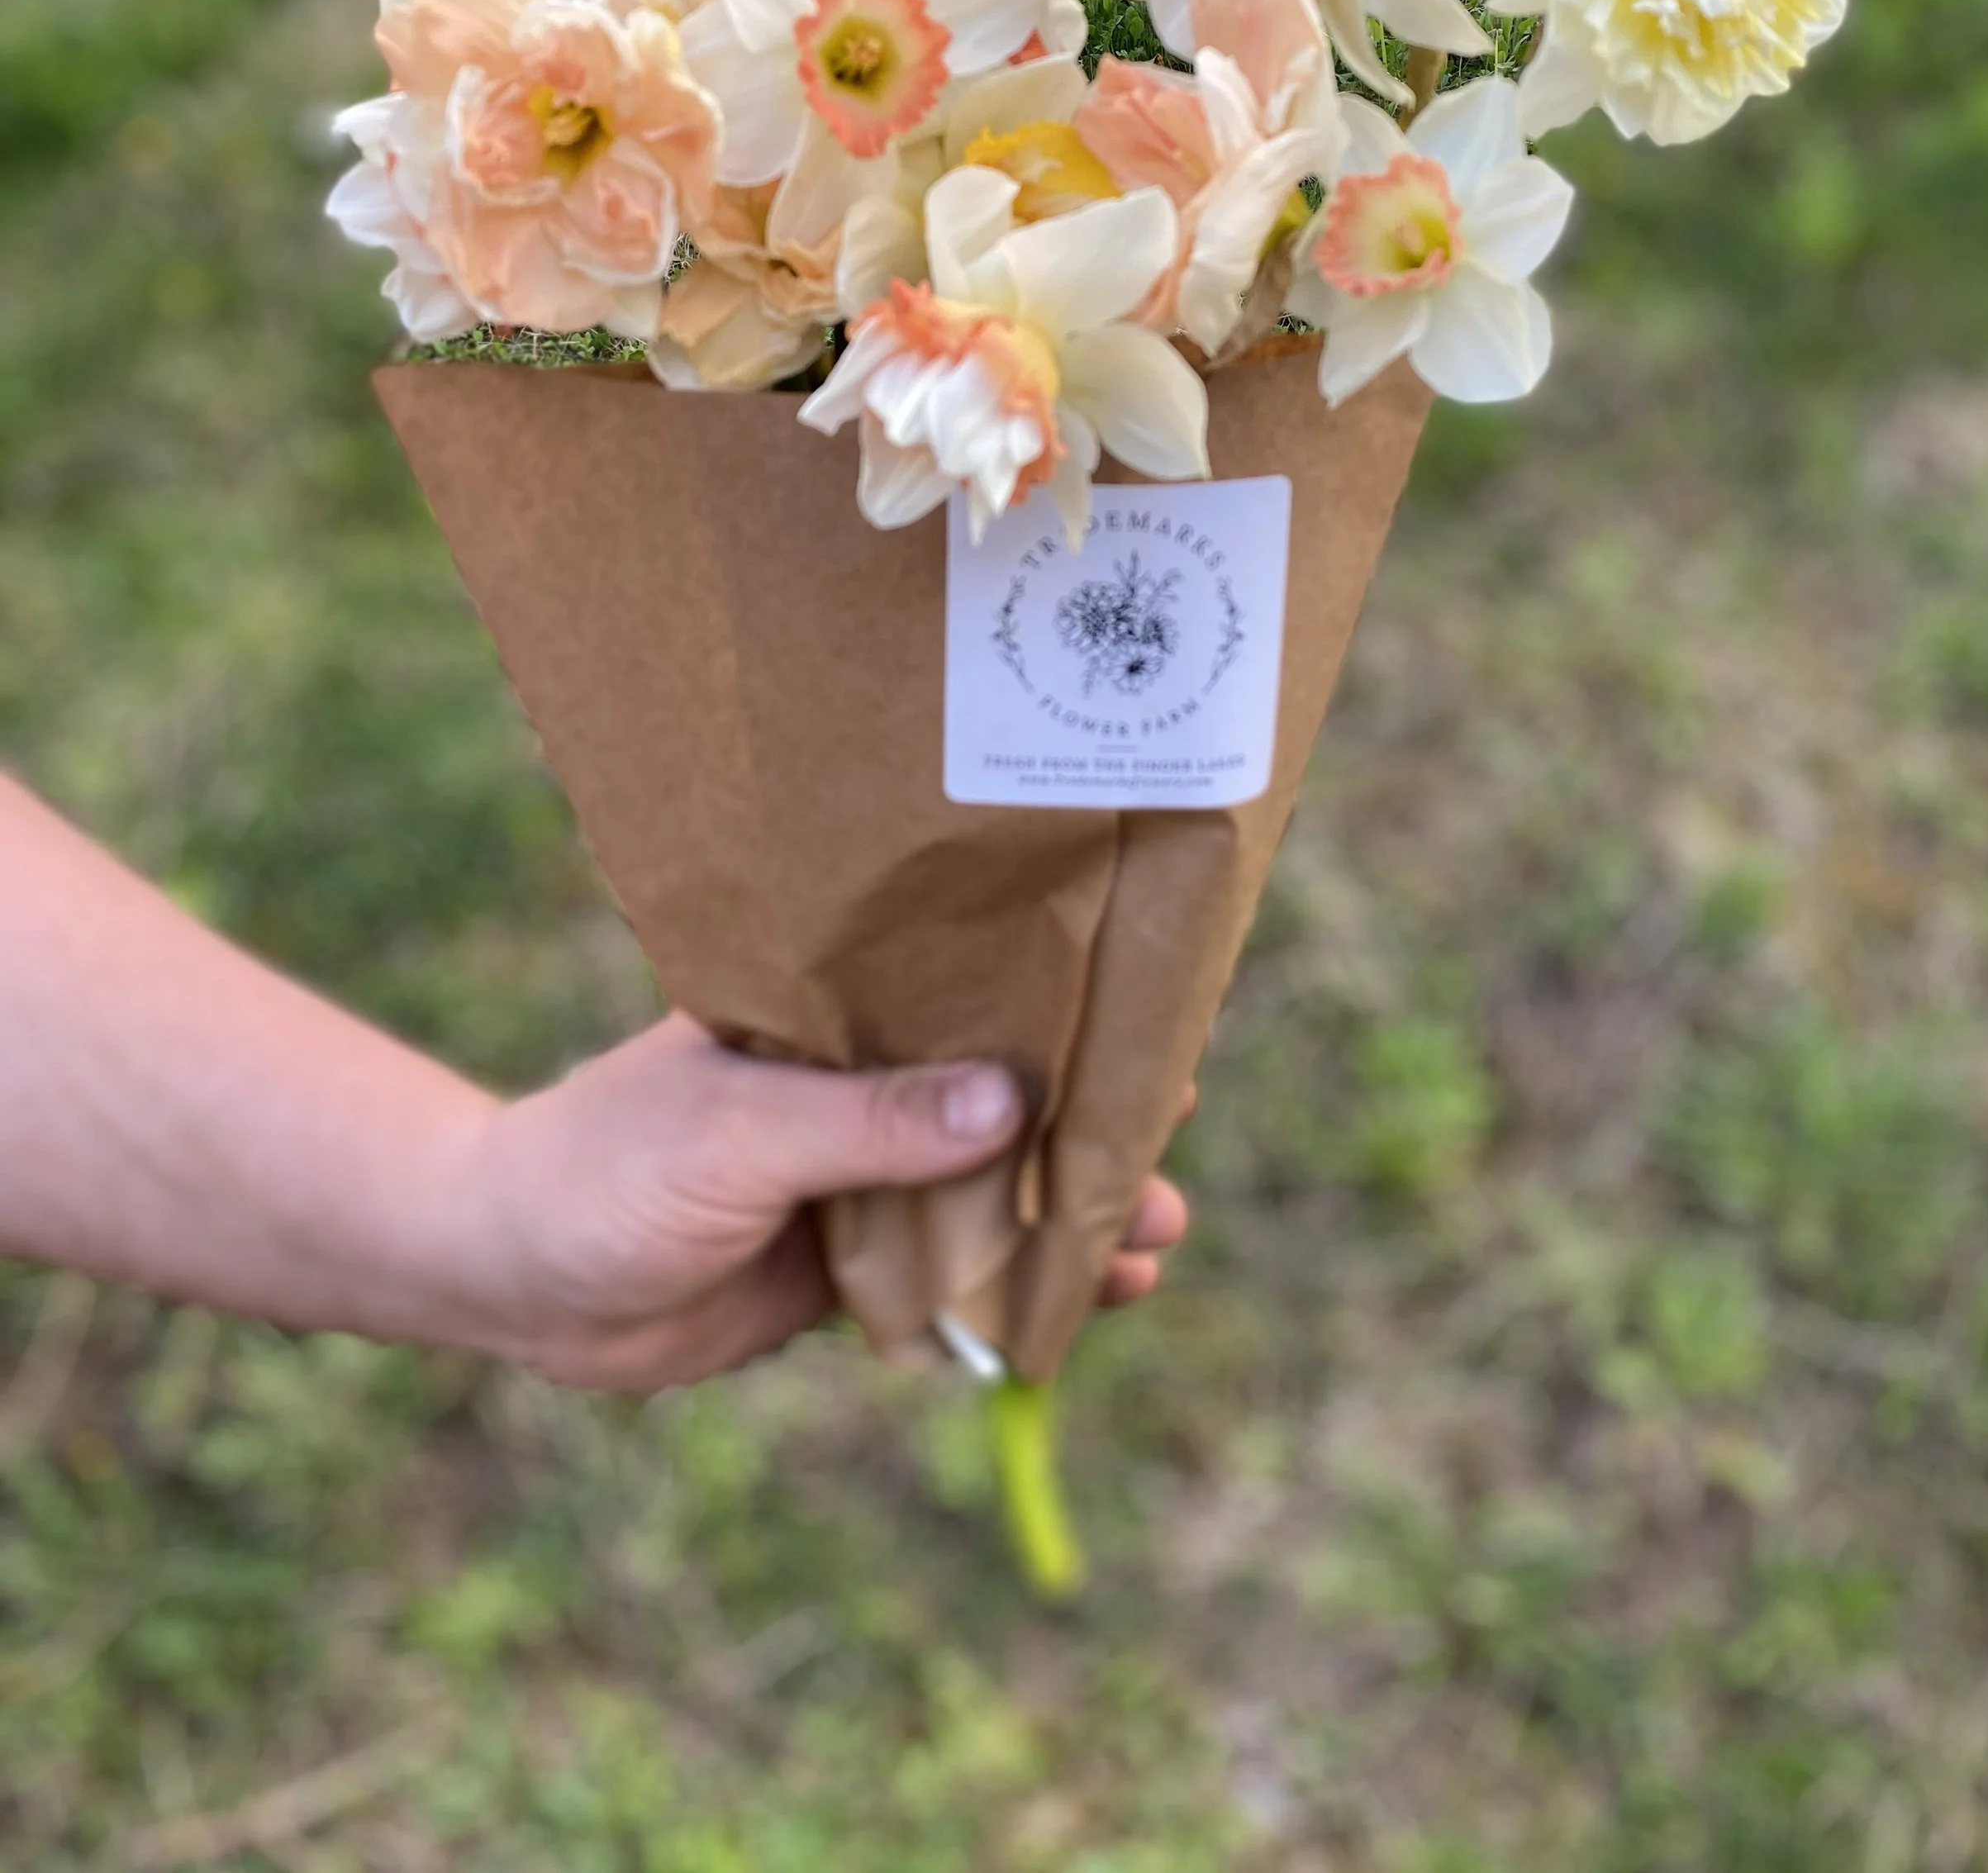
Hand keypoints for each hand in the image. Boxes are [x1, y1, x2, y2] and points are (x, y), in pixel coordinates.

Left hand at [453, 1015, 1188, 1391]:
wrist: (507, 1278)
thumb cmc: (605, 1165)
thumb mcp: (744, 1132)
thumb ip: (874, 1122)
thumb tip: (1013, 1103)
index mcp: (828, 1011)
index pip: (963, 995)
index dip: (1056, 1014)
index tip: (1145, 1030)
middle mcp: (851, 1085)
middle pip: (996, 1101)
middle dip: (1083, 1130)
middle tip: (1164, 1154)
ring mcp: (850, 1176)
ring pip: (984, 1194)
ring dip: (1063, 1219)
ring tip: (1151, 1242)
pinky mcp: (840, 1264)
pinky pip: (945, 1276)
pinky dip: (1009, 1291)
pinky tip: (1074, 1308)